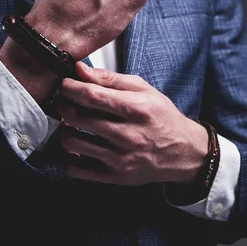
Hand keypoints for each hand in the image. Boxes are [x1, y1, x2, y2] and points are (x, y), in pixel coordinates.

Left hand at [55, 62, 208, 185]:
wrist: (183, 152)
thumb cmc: (162, 118)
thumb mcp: (143, 89)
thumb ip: (109, 78)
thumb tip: (80, 69)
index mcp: (136, 109)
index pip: (92, 95)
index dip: (71, 88)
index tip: (65, 85)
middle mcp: (128, 135)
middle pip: (77, 117)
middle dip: (62, 106)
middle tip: (64, 102)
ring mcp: (119, 158)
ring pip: (72, 142)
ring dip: (64, 130)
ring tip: (71, 124)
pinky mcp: (114, 176)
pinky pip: (76, 169)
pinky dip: (68, 157)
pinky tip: (76, 147)